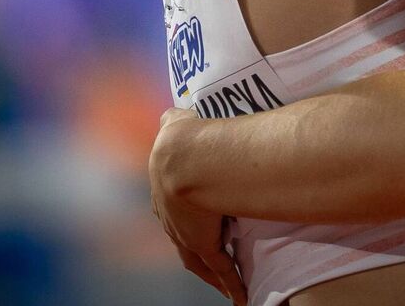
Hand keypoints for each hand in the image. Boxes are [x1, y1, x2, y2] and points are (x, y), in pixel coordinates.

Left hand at [150, 108, 246, 304]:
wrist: (187, 158)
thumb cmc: (186, 137)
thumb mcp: (176, 124)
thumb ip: (174, 120)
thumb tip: (172, 116)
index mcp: (163, 188)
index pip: (171, 209)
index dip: (183, 215)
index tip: (195, 219)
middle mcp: (170, 216)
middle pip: (183, 239)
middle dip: (196, 248)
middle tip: (210, 256)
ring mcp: (186, 232)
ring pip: (199, 259)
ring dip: (213, 273)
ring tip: (228, 285)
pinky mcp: (204, 243)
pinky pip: (220, 266)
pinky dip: (231, 282)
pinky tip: (241, 297)